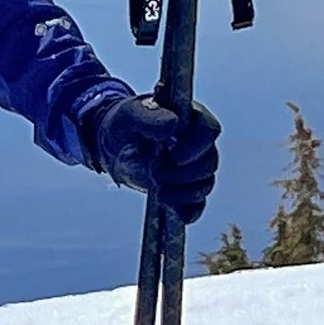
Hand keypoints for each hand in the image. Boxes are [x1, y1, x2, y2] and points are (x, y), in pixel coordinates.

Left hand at [93, 93, 221, 224]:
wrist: (114, 143)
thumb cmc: (126, 122)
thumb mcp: (130, 115)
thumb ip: (149, 117)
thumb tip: (172, 125)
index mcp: (190, 118)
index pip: (209, 129)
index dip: (196, 145)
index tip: (174, 157)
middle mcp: (197, 143)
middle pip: (209, 162)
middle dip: (182, 173)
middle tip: (154, 172)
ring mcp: (193, 168)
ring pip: (205, 184)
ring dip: (182, 191)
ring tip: (157, 189)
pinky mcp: (185, 189)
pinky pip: (197, 204)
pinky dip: (187, 209)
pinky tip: (171, 207)